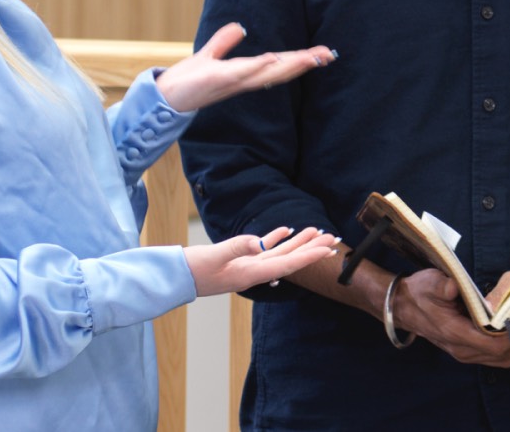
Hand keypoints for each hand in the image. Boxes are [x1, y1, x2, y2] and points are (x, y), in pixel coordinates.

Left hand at [155, 23, 335, 111]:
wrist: (165, 97)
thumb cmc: (188, 80)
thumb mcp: (209, 55)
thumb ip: (225, 41)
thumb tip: (240, 27)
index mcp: (245, 73)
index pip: (278, 65)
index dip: (301, 59)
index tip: (324, 52)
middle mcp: (244, 79)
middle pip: (281, 71)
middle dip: (306, 63)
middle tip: (329, 55)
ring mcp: (232, 81)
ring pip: (268, 73)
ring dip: (290, 65)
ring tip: (312, 57)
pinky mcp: (218, 78)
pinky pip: (242, 72)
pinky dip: (257, 66)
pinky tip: (272, 58)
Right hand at [185, 226, 338, 296]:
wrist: (175, 279)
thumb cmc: (191, 270)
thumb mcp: (213, 257)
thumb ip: (236, 247)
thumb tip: (259, 242)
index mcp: (251, 273)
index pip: (288, 263)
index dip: (310, 256)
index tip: (328, 250)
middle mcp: (254, 271)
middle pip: (290, 259)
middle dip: (312, 249)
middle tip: (334, 240)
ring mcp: (246, 266)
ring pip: (280, 253)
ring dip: (299, 243)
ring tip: (317, 231)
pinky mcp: (238, 259)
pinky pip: (263, 249)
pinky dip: (276, 239)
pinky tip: (286, 231)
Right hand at [389, 269, 509, 367]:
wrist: (405, 307)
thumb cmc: (419, 292)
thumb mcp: (428, 283)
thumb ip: (441, 285)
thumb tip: (453, 286)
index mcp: (455, 334)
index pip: (493, 343)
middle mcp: (463, 350)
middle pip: (503, 354)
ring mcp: (466, 353)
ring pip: (502, 360)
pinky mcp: (470, 351)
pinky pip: (498, 358)